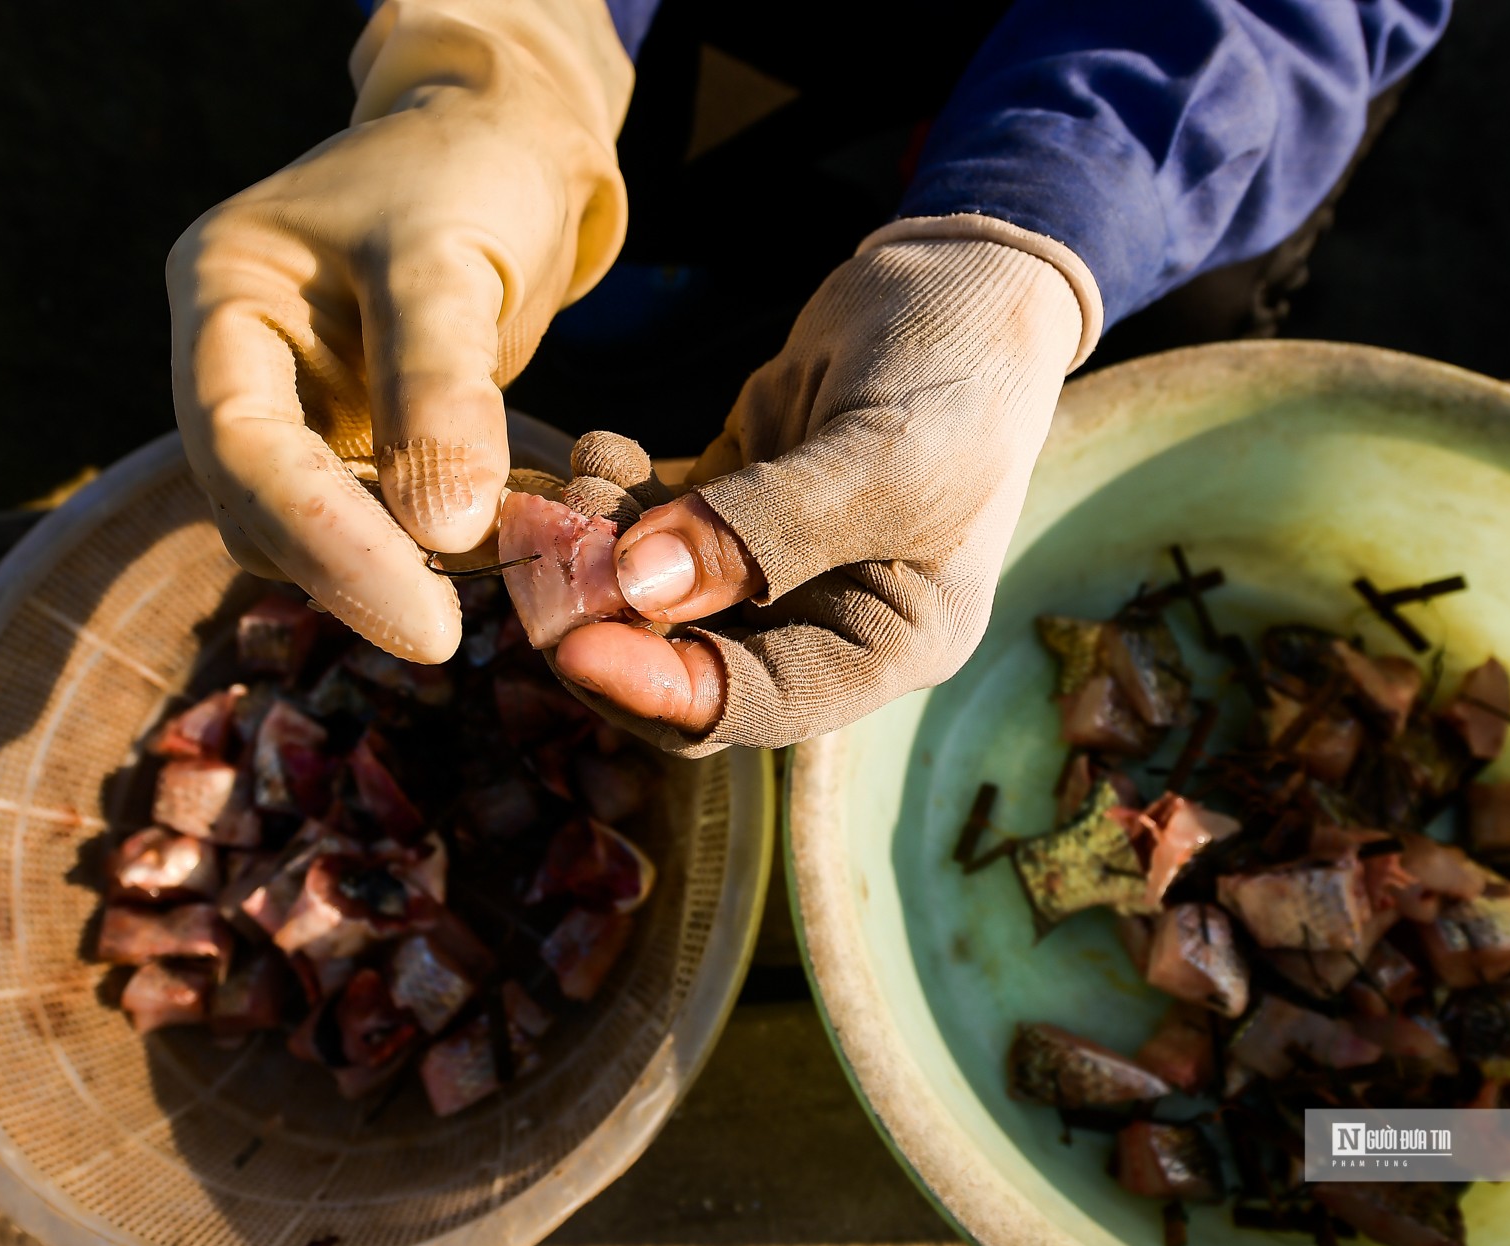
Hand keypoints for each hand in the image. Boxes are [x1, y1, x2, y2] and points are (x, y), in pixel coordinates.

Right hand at [168, 0, 629, 662]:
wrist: (505, 147)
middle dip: (351, 572)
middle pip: (260, 503)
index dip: (321, 540)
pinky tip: (492, 562)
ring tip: (487, 590)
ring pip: (312, 528)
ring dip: (390, 571)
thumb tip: (441, 532)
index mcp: (222, 295)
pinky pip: (374, 520)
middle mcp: (238, 364)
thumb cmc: (469, 173)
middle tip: (445, 635)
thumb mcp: (448, 260)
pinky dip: (429, 550)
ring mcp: (292, 408)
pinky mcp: (352, 443)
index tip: (416, 618)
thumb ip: (440, 386)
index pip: (243, 443)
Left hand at [552, 215, 1102, 752]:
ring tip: (575, 475)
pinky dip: (609, 501)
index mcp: (889, 646)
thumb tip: (636, 588)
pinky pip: (648, 535)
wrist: (964, 276)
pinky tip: (599, 449)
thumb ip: (766, 527)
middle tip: (545, 548)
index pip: (757, 705)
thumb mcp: (885, 455)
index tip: (571, 644)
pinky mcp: (732, 512)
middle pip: (686, 668)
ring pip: (652, 603)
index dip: (658, 689)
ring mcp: (773, 571)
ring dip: (595, 549)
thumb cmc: (960, 370)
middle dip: (604, 617)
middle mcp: (826, 624)